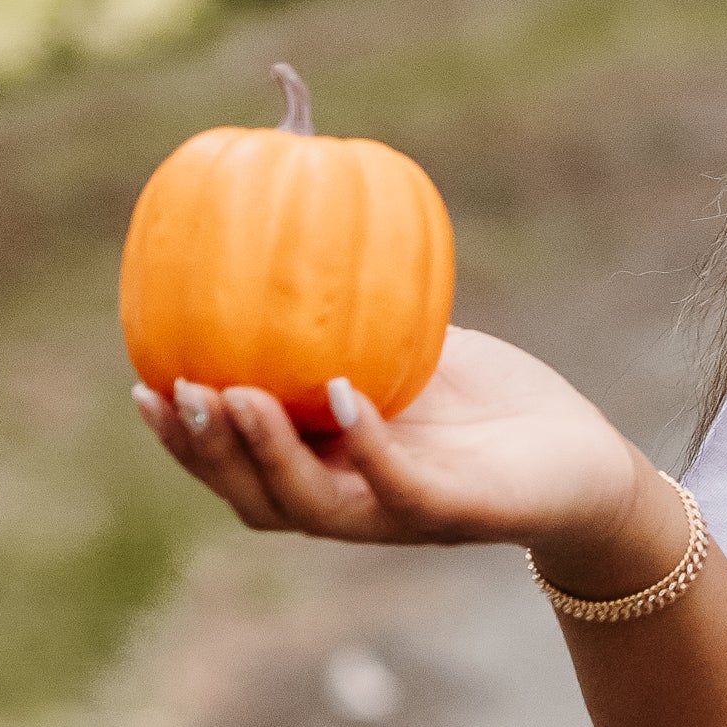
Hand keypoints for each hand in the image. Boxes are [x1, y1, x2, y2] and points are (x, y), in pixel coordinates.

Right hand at [135, 326, 654, 559]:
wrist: (584, 462)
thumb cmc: (492, 405)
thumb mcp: (413, 347)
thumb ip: (358, 311)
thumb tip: (309, 213)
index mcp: (329, 469)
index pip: (238, 464)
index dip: (184, 437)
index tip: (142, 382)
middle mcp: (353, 502)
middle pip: (253, 496)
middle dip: (205, 452)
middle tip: (171, 394)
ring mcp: (400, 513)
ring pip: (310, 505)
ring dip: (265, 454)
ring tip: (237, 397)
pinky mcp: (457, 513)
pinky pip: (400, 484)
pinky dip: (366, 444)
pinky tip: (342, 395)